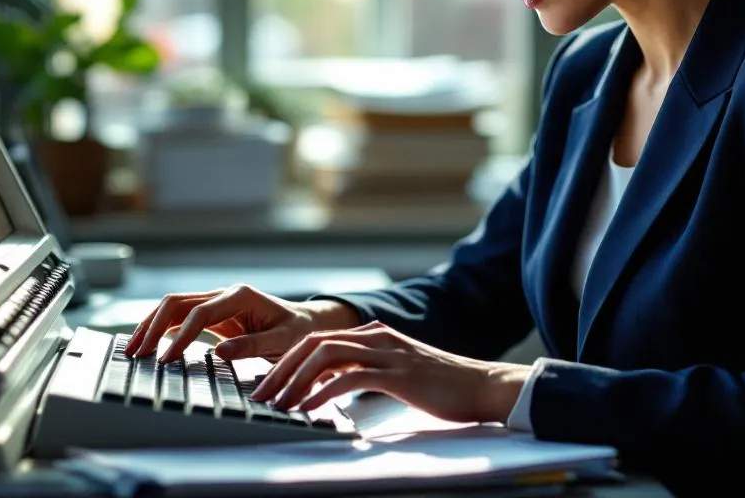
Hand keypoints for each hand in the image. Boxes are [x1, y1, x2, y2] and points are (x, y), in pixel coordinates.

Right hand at [124, 284, 360, 362]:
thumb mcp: (283, 341)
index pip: (199, 314)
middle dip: (152, 326)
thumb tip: (219, 352)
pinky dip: (161, 329)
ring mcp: (216, 303)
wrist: (306, 323)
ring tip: (132, 349)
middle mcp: (224, 295)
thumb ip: (253, 346)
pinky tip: (148, 345)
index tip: (166, 359)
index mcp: (240, 297)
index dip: (180, 337)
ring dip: (150, 326)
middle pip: (177, 304)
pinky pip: (180, 318)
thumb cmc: (298, 332)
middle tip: (135, 353)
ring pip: (173, 308)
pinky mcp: (213, 315)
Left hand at [249, 321, 531, 424]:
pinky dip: (323, 392)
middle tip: (261, 394)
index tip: (268, 383)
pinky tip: (310, 408)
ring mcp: (386, 352)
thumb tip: (335, 384)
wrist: (483, 385)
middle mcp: (376, 337)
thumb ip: (369, 369)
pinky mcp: (397, 372)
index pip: (318, 339)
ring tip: (279, 403)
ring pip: (326, 355)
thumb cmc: (443, 386)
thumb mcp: (398, 371)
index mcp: (374, 335)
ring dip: (296, 380)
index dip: (288, 360)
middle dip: (281, 368)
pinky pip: (350, 377)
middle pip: (314, 343)